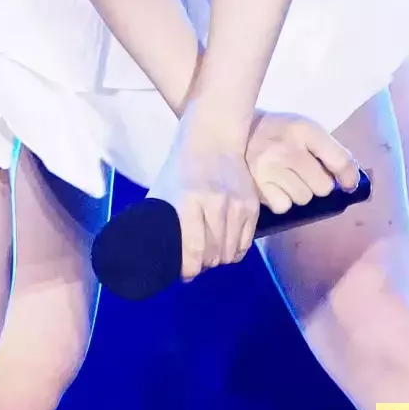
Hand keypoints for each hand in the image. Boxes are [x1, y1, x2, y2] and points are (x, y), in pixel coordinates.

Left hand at [147, 101, 260, 281]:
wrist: (213, 137)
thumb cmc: (181, 166)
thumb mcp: (163, 190)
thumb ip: (160, 221)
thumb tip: (156, 256)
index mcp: (187, 201)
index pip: (192, 251)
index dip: (188, 269)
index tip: (183, 272)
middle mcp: (214, 204)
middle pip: (213, 256)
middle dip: (203, 264)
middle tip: (195, 261)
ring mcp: (236, 205)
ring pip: (230, 253)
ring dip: (219, 258)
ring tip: (209, 252)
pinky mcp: (252, 205)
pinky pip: (245, 244)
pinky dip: (235, 250)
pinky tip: (225, 243)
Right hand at [245, 110, 360, 213]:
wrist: (235, 131)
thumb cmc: (277, 132)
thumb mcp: (303, 129)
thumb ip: (328, 151)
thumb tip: (351, 182)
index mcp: (303, 129)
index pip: (340, 160)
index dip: (349, 176)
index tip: (347, 183)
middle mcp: (287, 148)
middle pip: (323, 187)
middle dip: (317, 183)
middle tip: (303, 172)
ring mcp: (269, 168)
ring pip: (304, 199)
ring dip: (299, 192)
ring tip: (285, 177)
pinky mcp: (255, 186)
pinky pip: (284, 206)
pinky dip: (281, 200)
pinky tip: (272, 185)